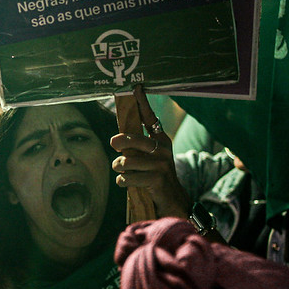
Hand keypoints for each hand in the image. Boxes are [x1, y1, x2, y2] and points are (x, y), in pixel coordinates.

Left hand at [110, 85, 189, 218]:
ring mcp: (161, 164)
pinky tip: (129, 183)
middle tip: (114, 145)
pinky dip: (123, 181)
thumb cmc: (155, 175)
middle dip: (119, 143)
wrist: (173, 200)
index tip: (135, 87)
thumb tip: (116, 138)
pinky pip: (127, 177)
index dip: (142, 103)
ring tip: (123, 171)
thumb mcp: (149, 157)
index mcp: (161, 140)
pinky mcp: (157, 179)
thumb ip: (136, 146)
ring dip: (119, 168)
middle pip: (132, 139)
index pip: (150, 118)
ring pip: (126, 161)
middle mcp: (163, 149)